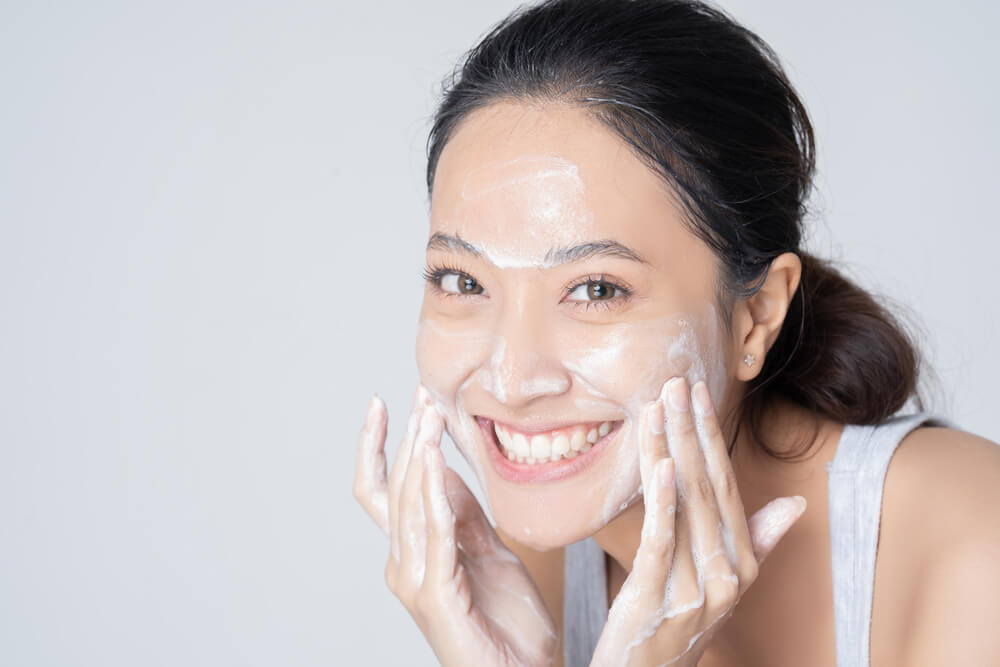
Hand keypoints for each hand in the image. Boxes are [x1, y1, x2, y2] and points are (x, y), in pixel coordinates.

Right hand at [353, 385, 558, 666]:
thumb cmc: (508, 623)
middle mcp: (403, 564)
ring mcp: (414, 580)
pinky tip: (435, 459)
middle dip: (405, 437)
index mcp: (414, 553)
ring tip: (428, 414)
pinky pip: (433, 531)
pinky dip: (431, 491)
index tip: (389, 402)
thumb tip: (444, 466)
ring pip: (406, 503)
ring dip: (418, 454)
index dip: (379, 445)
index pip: (382, 490)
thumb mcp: (489, 552)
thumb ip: (463, 514)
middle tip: (419, 394)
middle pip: (392, 488)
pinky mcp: (434, 594)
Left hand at [590, 377, 806, 666]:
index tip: (698, 392)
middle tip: (676, 381)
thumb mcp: (724, 581)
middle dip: (690, 430)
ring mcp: (696, 586)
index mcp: (741, 560)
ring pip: (685, 504)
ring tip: (660, 405)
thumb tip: (795, 505)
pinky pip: (663, 540)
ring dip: (671, 449)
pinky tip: (660, 465)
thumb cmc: (681, 621)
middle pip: (706, 486)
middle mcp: (727, 571)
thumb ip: (757, 539)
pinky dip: (663, 501)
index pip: (726, 485)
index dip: (710, 437)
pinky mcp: (659, 596)